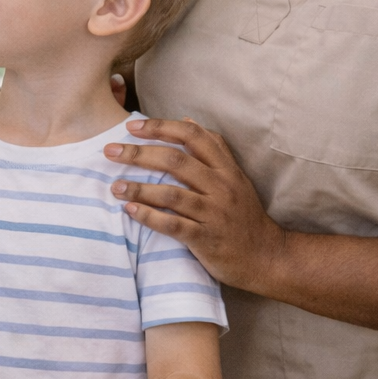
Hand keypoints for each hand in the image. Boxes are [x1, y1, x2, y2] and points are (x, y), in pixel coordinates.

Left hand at [105, 117, 286, 289]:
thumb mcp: (235, 177)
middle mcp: (221, 187)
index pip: (192, 137)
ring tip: (114, 187)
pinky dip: (150, 217)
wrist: (267, 257)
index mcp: (226, 169)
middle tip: (110, 151)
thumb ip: (213, 149)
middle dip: (138, 154)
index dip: (160, 127)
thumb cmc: (244, 215)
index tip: (131, 126)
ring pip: (171, 194)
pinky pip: (173, 225)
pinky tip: (130, 211)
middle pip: (175, 161)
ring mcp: (214, 213)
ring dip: (138, 188)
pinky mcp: (206, 239)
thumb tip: (188, 121)